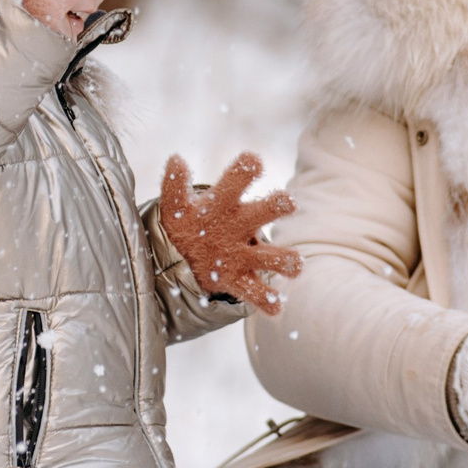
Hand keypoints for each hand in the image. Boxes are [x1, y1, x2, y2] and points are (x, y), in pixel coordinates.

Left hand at [158, 153, 299, 314]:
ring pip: (271, 256)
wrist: (187, 255)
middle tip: (286, 202)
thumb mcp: (174, 205)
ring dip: (285, 259)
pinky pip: (255, 292)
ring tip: (293, 263)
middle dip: (278, 205)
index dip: (246, 169)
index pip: (238, 178)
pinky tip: (275, 308)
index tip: (253, 161)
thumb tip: (175, 158)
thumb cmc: (187, 223)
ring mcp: (242, 254)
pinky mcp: (237, 280)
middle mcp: (240, 224)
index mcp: (224, 201)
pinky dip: (267, 300)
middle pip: (266, 210)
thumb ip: (173, 184)